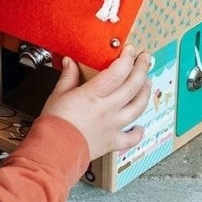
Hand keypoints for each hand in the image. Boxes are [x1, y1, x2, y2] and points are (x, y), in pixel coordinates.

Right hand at [40, 45, 151, 160]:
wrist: (53, 151)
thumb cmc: (53, 124)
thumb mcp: (57, 94)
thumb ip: (68, 77)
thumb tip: (69, 61)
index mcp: (93, 95)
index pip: (117, 72)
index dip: (127, 59)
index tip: (130, 50)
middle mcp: (108, 109)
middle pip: (133, 86)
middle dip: (142, 69)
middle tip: (145, 59)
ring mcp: (113, 125)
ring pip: (138, 107)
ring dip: (145, 93)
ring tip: (147, 83)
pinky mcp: (113, 142)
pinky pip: (132, 138)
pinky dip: (138, 132)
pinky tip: (140, 127)